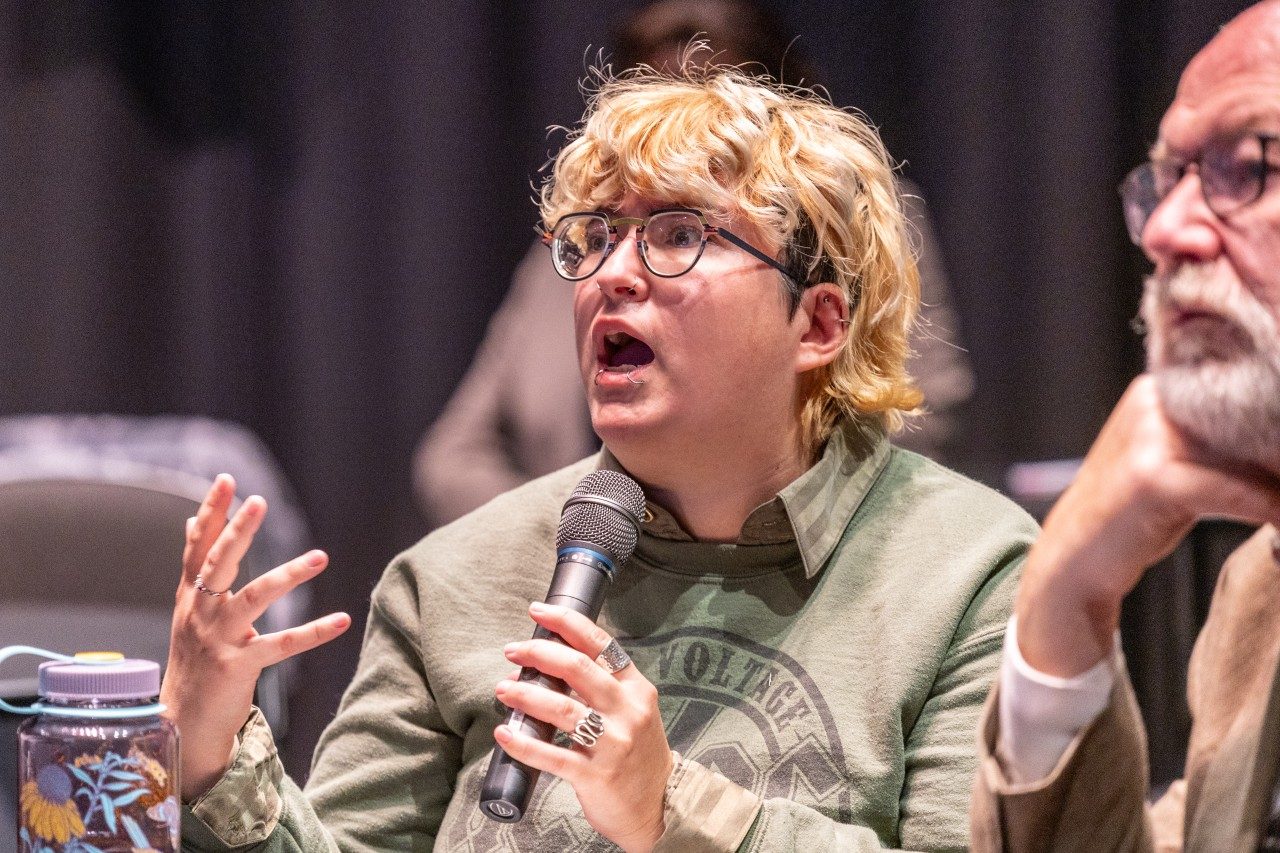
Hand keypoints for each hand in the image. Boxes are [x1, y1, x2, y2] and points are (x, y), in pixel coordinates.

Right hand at [161, 474, 350, 800]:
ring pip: (254, 599)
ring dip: (288, 575)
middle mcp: (200, 613)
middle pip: (218, 564)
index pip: (199, 546)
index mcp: (191, 597)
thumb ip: (196, 567)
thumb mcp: (189, 609)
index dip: (211, 513)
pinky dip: (313, 633)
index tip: (226, 480)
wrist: (182, 721)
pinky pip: (282, 645)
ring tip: (321, 556)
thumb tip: (190, 521)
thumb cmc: (194, 658)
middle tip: (258, 502)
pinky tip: (341, 620)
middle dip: (238, 532)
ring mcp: (219, 640)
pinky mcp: (239, 667)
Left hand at [492, 603, 671, 852]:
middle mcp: (627, 710)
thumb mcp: (631, 712)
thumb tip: (543, 668)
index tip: (537, 612)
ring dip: (525, 695)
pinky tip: (505, 734)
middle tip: (512, 651)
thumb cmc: (638, 755)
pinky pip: (552, 756)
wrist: (660, 806)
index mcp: (636, 689)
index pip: (600, 644)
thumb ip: (599, 688)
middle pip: (577, 668)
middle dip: (538, 654)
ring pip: (562, 708)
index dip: (565, 623)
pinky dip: (523, 744)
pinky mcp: (596, 775)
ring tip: (503, 690)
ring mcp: (613, 743)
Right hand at [1017, 376, 1279, 675]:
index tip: (1277, 460)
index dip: (1272, 425)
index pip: (1241, 396)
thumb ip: (1220, 448)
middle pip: (1249, 420)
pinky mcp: (1152, 475)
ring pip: (1249, 454)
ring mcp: (1147, 436)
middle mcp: (1150, 402)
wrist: (1071, 559)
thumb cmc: (1131, 517)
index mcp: (1155, 391)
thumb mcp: (1175, 466)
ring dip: (1277, 484)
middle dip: (1275, 454)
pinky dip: (1268, 511)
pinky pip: (1235, 491)